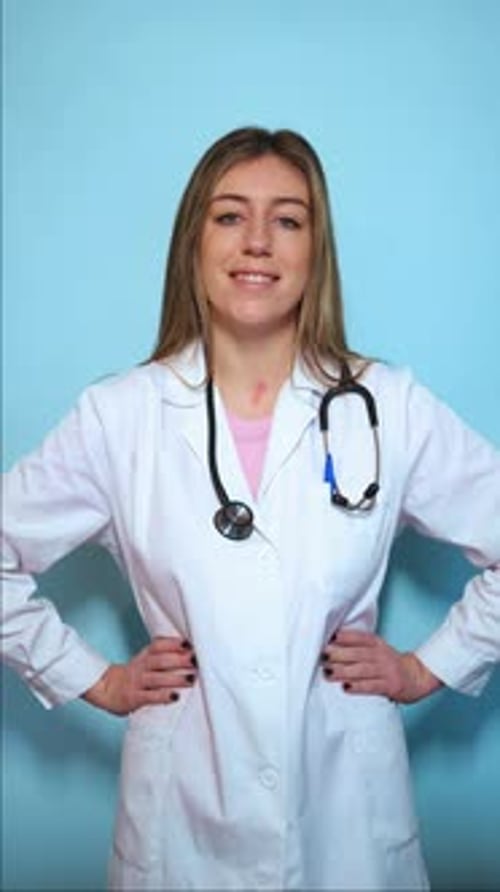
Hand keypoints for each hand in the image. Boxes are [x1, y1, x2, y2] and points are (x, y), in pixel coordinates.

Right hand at [82, 636, 197, 715]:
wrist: (106, 689)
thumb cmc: (134, 675)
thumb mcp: (145, 660)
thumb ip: (163, 654)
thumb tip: (190, 650)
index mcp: (145, 655)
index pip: (158, 645)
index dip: (173, 643)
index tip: (189, 643)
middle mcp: (141, 666)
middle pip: (160, 660)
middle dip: (179, 659)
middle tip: (195, 660)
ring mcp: (137, 682)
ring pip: (157, 678)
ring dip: (175, 678)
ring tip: (191, 678)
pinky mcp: (134, 698)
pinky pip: (150, 696)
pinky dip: (163, 696)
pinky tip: (175, 696)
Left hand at [320, 628, 441, 703]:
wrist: (417, 677)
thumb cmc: (390, 663)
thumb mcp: (378, 648)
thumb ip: (359, 646)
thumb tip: (331, 644)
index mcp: (377, 644)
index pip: (360, 638)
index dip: (345, 637)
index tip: (330, 638)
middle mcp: (381, 655)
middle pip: (358, 654)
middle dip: (339, 655)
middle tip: (323, 657)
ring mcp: (386, 671)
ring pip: (362, 670)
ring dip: (343, 672)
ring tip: (328, 673)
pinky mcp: (390, 686)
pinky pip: (371, 686)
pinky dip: (358, 687)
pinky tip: (345, 687)